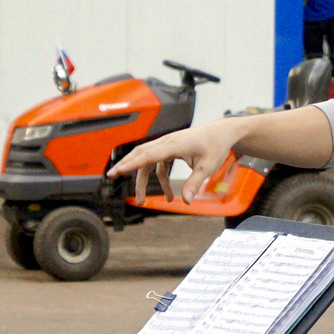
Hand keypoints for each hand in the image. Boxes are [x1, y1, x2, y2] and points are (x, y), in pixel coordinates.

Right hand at [106, 118, 244, 201]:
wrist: (222, 132)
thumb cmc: (215, 146)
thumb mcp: (208, 167)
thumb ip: (194, 183)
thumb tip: (186, 201)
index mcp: (175, 145)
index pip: (148, 155)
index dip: (132, 163)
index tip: (118, 170)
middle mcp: (168, 142)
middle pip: (141, 154)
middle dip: (125, 166)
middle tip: (111, 176)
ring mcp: (168, 145)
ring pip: (147, 159)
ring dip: (143, 180)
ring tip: (141, 200)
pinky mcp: (171, 149)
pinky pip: (158, 164)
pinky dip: (159, 179)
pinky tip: (169, 195)